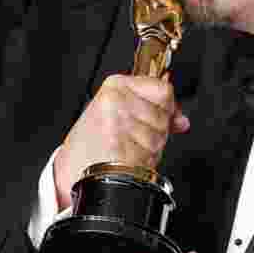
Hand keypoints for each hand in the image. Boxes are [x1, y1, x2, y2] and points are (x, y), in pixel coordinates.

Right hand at [53, 74, 189, 209]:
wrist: (71, 166)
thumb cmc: (90, 141)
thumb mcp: (116, 111)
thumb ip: (152, 108)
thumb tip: (182, 120)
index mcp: (115, 86)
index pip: (164, 90)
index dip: (167, 107)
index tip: (155, 115)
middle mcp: (118, 102)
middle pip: (164, 117)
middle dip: (156, 132)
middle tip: (132, 137)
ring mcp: (120, 125)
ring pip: (159, 138)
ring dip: (150, 149)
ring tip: (126, 148)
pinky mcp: (122, 148)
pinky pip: (151, 156)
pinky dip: (143, 163)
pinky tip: (126, 160)